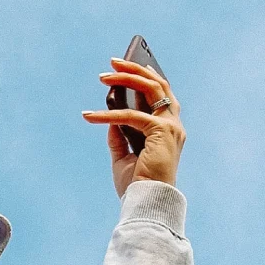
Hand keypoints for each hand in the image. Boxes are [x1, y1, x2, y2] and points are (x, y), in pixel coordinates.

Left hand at [81, 57, 185, 197]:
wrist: (146, 202)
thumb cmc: (138, 184)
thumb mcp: (124, 155)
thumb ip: (119, 136)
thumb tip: (109, 118)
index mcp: (169, 131)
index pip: (164, 95)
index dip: (150, 76)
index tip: (137, 62)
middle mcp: (174, 125)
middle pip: (158, 85)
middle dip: (135, 69)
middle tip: (113, 62)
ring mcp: (171, 126)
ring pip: (150, 88)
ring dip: (126, 77)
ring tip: (104, 76)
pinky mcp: (161, 131)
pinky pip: (129, 115)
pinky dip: (108, 114)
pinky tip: (90, 116)